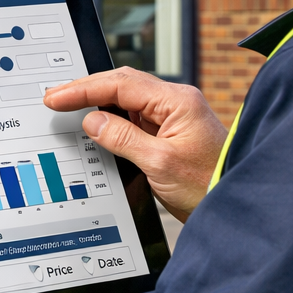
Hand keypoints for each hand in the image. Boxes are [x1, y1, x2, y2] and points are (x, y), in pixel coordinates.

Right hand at [42, 68, 226, 221]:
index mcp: (177, 102)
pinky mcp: (171, 133)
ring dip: (98, 103)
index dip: (84, 89)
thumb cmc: (211, 186)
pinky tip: (96, 127)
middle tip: (55, 98)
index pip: (121, 84)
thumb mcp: (160, 164)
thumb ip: (122, 138)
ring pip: (127, 100)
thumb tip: (92, 121)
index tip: (57, 97)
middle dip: (87, 90)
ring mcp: (174, 117)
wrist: (237, 208)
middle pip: (123, 85)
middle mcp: (176, 103)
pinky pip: (135, 118)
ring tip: (68, 108)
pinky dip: (112, 119)